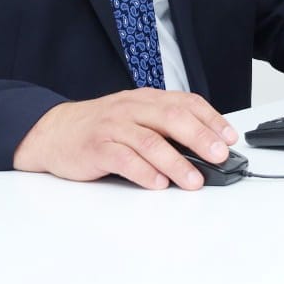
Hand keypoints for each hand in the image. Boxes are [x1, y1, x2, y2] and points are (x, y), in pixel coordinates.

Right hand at [12, 88, 239, 190]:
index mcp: (146, 99)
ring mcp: (113, 126)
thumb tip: (206, 150)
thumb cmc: (101, 128)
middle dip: (200, 137)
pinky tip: (158, 184)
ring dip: (176, 162)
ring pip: (150, 141)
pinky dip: (143, 172)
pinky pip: (123, 158)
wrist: (53, 131)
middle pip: (171, 118)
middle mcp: (131, 108)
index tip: (230, 138)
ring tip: (194, 180)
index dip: (211, 119)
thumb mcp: (135, 119)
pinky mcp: (96, 147)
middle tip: (219, 156)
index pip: (185, 102)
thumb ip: (165, 129)